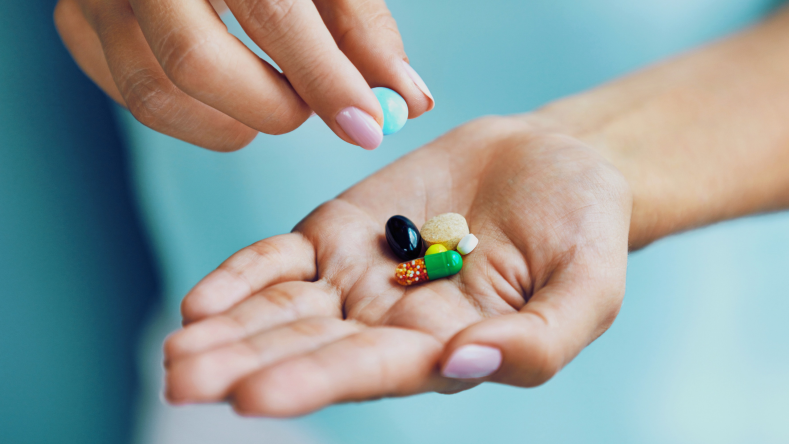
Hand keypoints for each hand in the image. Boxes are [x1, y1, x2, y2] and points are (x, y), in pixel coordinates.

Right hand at [54, 0, 433, 150]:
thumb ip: (362, 27)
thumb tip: (410, 100)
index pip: (271, 11)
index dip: (324, 78)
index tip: (368, 127)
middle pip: (195, 63)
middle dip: (270, 107)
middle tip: (307, 108)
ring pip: (155, 94)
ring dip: (231, 122)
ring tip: (273, 98)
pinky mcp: (76, 24)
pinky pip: (133, 97)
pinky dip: (192, 116)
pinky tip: (227, 93)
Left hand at [163, 115, 631, 415]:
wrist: (555, 164)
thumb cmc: (584, 231)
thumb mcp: (588, 291)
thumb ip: (537, 342)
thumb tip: (460, 361)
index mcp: (444, 348)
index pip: (372, 371)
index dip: (316, 381)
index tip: (253, 396)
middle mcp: (389, 324)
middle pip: (310, 349)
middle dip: (246, 365)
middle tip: (183, 380)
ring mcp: (358, 278)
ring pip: (283, 311)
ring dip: (229, 329)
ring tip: (176, 351)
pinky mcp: (339, 233)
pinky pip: (282, 259)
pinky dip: (244, 276)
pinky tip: (200, 303)